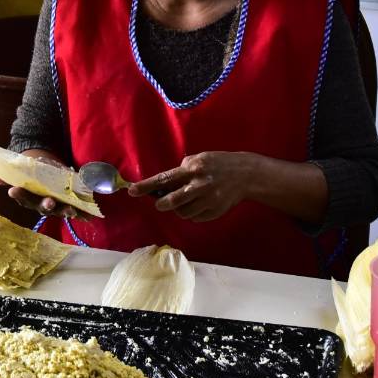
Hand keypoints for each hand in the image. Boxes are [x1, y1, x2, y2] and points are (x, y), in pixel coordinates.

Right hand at [0, 150, 90, 220]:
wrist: (48, 167)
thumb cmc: (34, 171)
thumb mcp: (23, 169)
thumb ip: (11, 175)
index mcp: (30, 198)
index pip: (24, 198)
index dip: (20, 195)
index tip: (14, 191)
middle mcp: (44, 205)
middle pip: (44, 208)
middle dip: (47, 205)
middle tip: (49, 202)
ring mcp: (58, 205)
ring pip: (61, 211)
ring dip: (66, 211)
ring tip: (70, 209)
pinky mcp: (71, 204)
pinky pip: (77, 211)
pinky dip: (83, 214)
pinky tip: (89, 217)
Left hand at [128, 151, 253, 222]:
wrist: (245, 174)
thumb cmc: (218, 164)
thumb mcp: (200, 159)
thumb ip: (182, 170)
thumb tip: (164, 184)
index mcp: (193, 169)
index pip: (164, 179)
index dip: (146, 186)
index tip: (131, 191)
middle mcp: (199, 185)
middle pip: (172, 202)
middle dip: (162, 204)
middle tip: (161, 203)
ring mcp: (208, 200)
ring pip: (182, 212)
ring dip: (179, 208)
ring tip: (187, 199)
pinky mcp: (214, 211)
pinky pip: (195, 218)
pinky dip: (192, 213)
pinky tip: (199, 204)